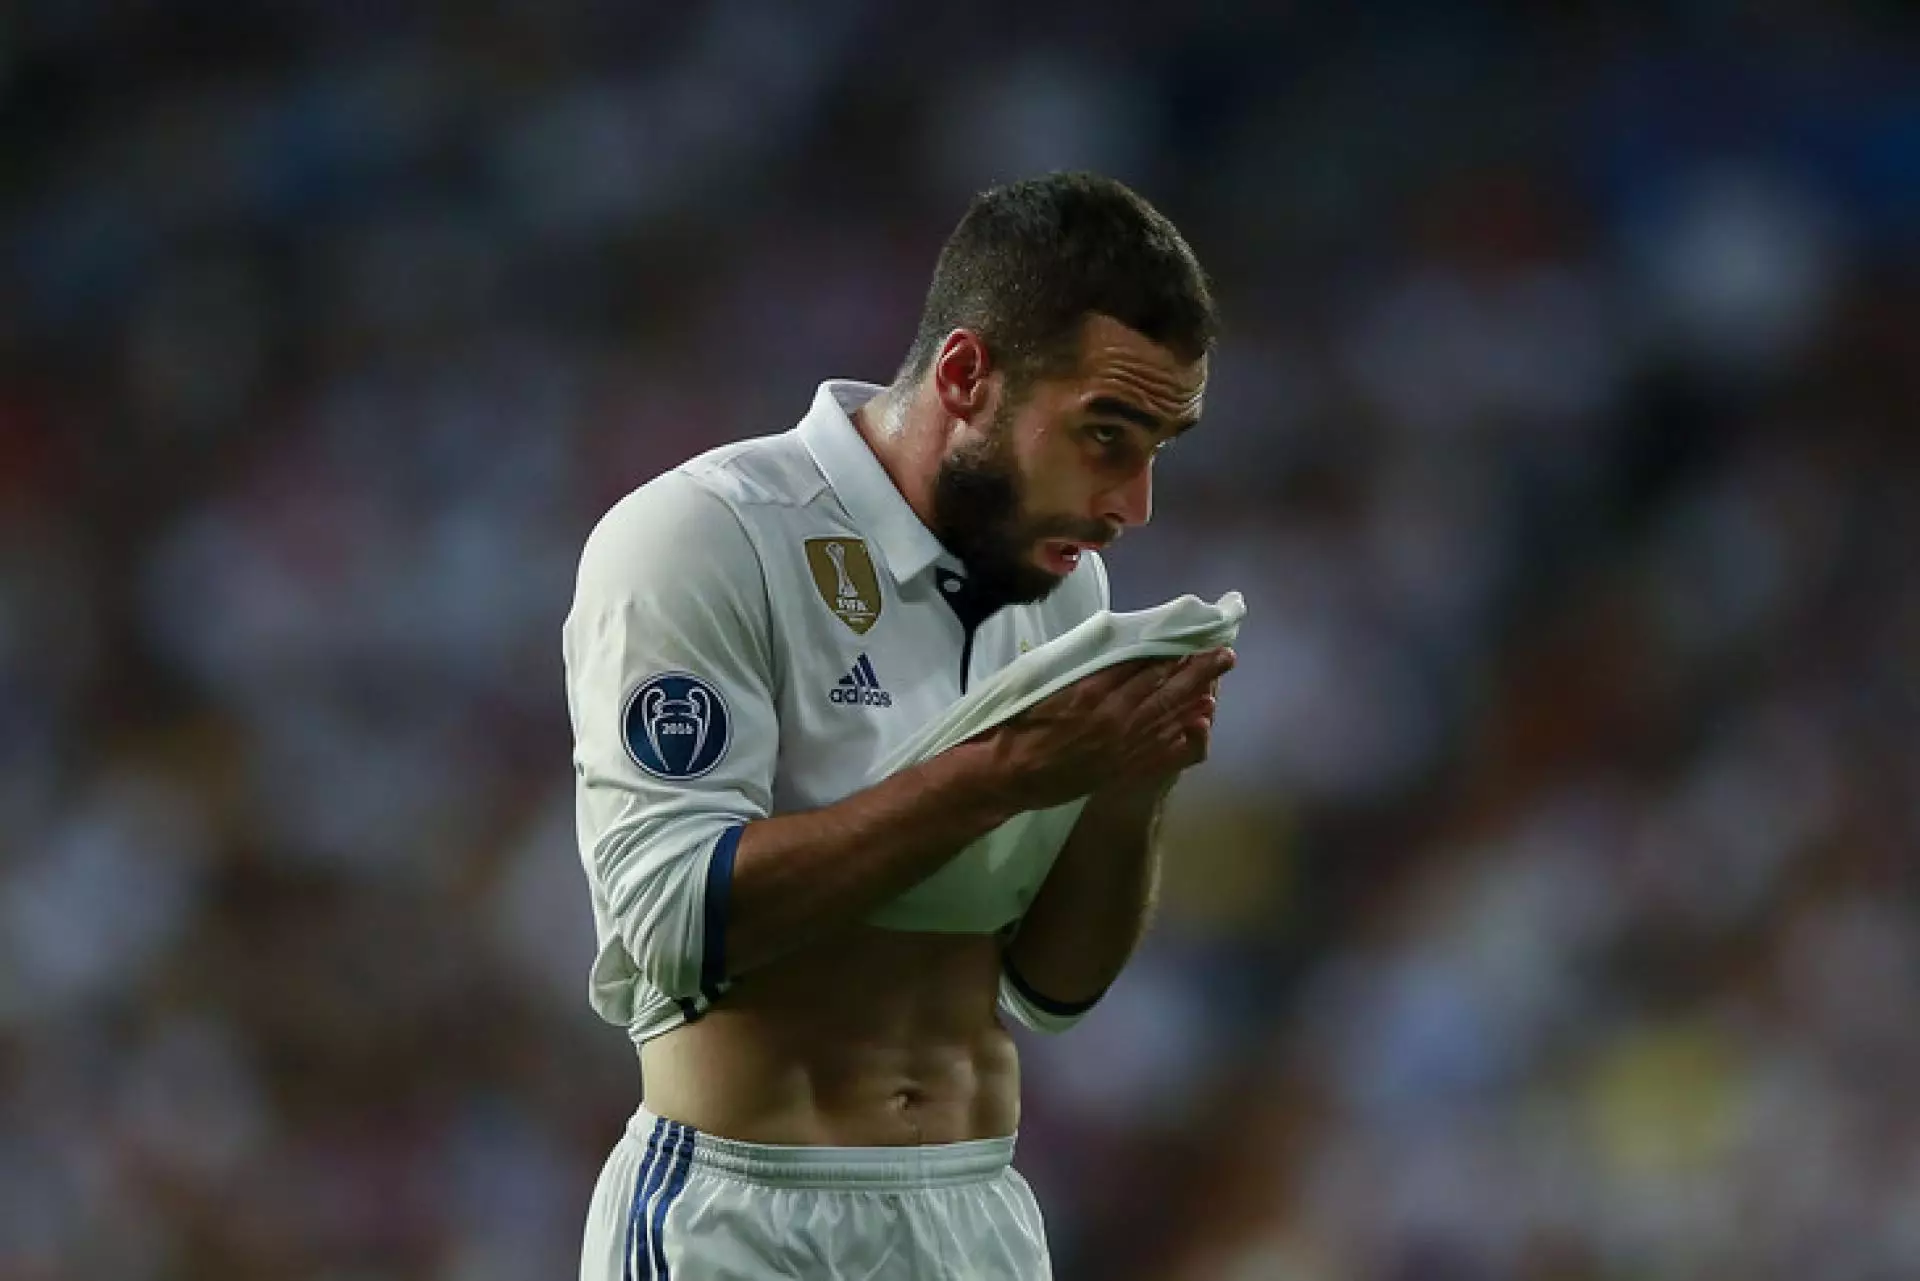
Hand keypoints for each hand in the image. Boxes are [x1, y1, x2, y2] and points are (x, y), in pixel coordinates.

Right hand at [971, 647, 1234, 811]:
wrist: (1007, 776)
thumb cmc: (1017, 724)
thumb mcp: (1045, 685)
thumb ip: (1082, 670)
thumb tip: (1114, 651)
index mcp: (1092, 691)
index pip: (1142, 665)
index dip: (1171, 651)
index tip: (1192, 636)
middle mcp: (1113, 717)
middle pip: (1164, 688)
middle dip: (1198, 671)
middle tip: (1225, 655)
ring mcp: (1120, 747)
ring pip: (1167, 718)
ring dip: (1195, 700)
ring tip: (1217, 685)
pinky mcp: (1120, 769)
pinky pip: (1160, 751)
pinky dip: (1181, 737)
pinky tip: (1198, 726)